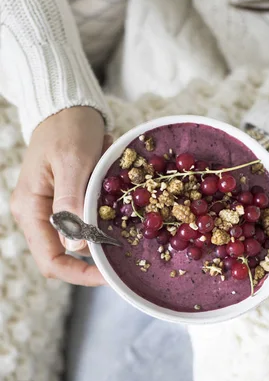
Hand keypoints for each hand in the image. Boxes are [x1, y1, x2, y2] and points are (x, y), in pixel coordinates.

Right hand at [11, 107, 111, 285]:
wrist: (67, 106)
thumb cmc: (67, 128)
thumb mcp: (73, 161)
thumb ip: (72, 202)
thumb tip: (74, 246)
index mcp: (31, 209)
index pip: (51, 261)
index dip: (80, 274)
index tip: (111, 275)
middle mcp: (37, 215)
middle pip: (65, 256)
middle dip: (96, 255)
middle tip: (126, 249)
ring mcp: (51, 210)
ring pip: (79, 241)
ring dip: (102, 232)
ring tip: (118, 207)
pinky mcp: (65, 202)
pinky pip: (86, 222)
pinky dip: (103, 216)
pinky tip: (113, 197)